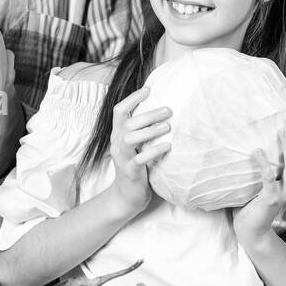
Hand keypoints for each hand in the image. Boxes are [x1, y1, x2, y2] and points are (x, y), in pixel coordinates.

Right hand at [105, 86, 171, 219]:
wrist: (126, 196)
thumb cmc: (136, 165)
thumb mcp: (135, 145)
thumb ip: (142, 129)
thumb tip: (161, 109)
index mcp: (117, 134)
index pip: (119, 111)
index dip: (132, 98)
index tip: (149, 89)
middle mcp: (117, 143)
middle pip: (128, 123)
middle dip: (148, 114)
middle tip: (169, 110)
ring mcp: (122, 158)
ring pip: (130, 139)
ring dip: (150, 131)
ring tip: (168, 126)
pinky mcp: (130, 172)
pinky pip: (140, 159)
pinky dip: (153, 151)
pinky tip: (167, 146)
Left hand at [233, 114, 285, 246]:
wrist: (252, 230)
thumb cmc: (257, 203)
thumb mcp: (270, 183)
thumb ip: (274, 168)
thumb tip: (267, 142)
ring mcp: (284, 194)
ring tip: (282, 130)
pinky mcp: (270, 199)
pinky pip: (269, 178)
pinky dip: (263, 164)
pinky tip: (257, 151)